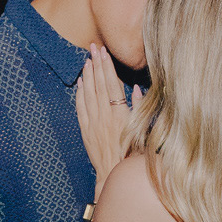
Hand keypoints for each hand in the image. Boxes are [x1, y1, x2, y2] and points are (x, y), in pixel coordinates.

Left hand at [75, 45, 143, 194]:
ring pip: (88, 93)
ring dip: (87, 75)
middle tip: (93, 46)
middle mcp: (105, 116)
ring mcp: (93, 123)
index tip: (104, 51)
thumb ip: (141, 108)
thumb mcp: (143, 130)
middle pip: (99, 84)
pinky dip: (79, 93)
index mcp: (120, 114)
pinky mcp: (86, 130)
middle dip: (96, 63)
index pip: (112, 84)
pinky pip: (80, 108)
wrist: (115, 174)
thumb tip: (137, 88)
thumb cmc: (134, 154)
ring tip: (87, 59)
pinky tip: (80, 82)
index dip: (107, 66)